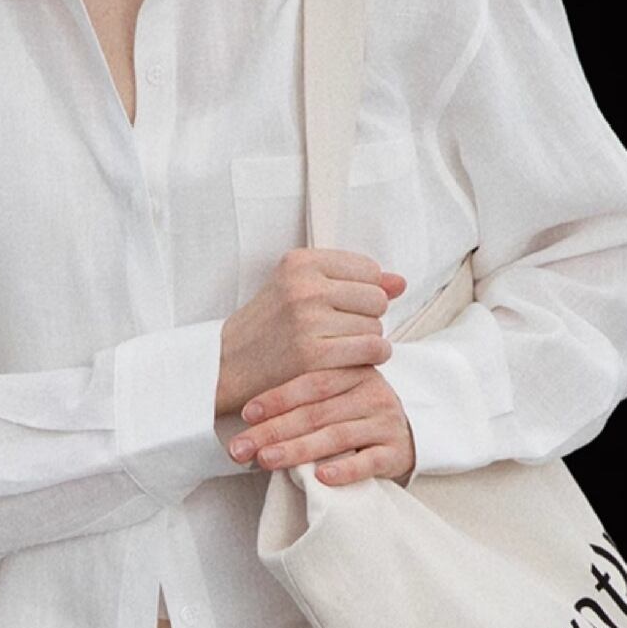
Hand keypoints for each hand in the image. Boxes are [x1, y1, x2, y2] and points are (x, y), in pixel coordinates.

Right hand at [215, 248, 407, 416]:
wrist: (225, 365)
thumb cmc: (266, 328)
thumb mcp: (298, 289)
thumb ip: (350, 281)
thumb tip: (400, 282)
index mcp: (300, 262)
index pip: (369, 268)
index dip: (363, 291)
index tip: (342, 306)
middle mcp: (305, 286)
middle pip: (377, 298)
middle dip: (366, 316)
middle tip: (339, 330)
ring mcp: (309, 320)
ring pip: (376, 325)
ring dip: (366, 340)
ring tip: (338, 346)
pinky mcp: (315, 354)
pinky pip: (372, 349)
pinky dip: (372, 357)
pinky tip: (353, 360)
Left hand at [226, 365, 417, 485]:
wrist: (408, 434)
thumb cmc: (356, 415)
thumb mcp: (336, 397)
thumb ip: (305, 401)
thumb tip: (249, 420)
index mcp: (353, 372)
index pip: (310, 383)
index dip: (276, 398)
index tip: (245, 414)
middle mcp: (371, 393)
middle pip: (316, 413)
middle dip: (273, 431)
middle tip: (241, 447)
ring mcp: (385, 422)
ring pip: (337, 436)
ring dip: (298, 450)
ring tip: (266, 460)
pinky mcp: (396, 452)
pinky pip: (368, 462)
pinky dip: (344, 470)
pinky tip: (321, 478)